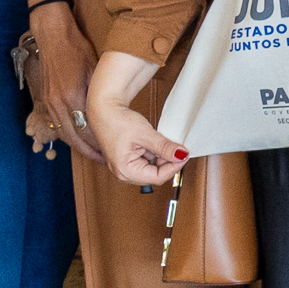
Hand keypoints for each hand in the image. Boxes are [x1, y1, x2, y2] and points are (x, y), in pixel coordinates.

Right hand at [28, 3, 104, 164]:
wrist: (52, 38)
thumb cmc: (77, 49)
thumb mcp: (95, 69)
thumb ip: (99, 92)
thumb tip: (111, 112)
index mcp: (74, 96)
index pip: (88, 129)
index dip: (100, 144)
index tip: (112, 153)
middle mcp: (59, 104)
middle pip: (75, 137)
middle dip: (90, 151)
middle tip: (105, 161)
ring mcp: (50, 103)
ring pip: (64, 134)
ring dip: (79, 146)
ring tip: (94, 154)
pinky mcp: (46, 101)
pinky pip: (58, 124)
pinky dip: (69, 135)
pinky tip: (79, 139)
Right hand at [84, 70, 187, 187]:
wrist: (104, 110)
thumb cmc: (117, 121)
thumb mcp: (145, 134)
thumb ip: (164, 147)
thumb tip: (182, 155)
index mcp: (125, 170)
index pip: (157, 177)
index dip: (174, 167)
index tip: (185, 155)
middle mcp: (123, 172)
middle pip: (154, 175)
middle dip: (168, 163)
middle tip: (179, 148)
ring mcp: (125, 167)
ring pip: (152, 169)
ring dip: (162, 158)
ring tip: (165, 143)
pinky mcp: (128, 160)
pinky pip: (147, 162)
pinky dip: (155, 154)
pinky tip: (157, 143)